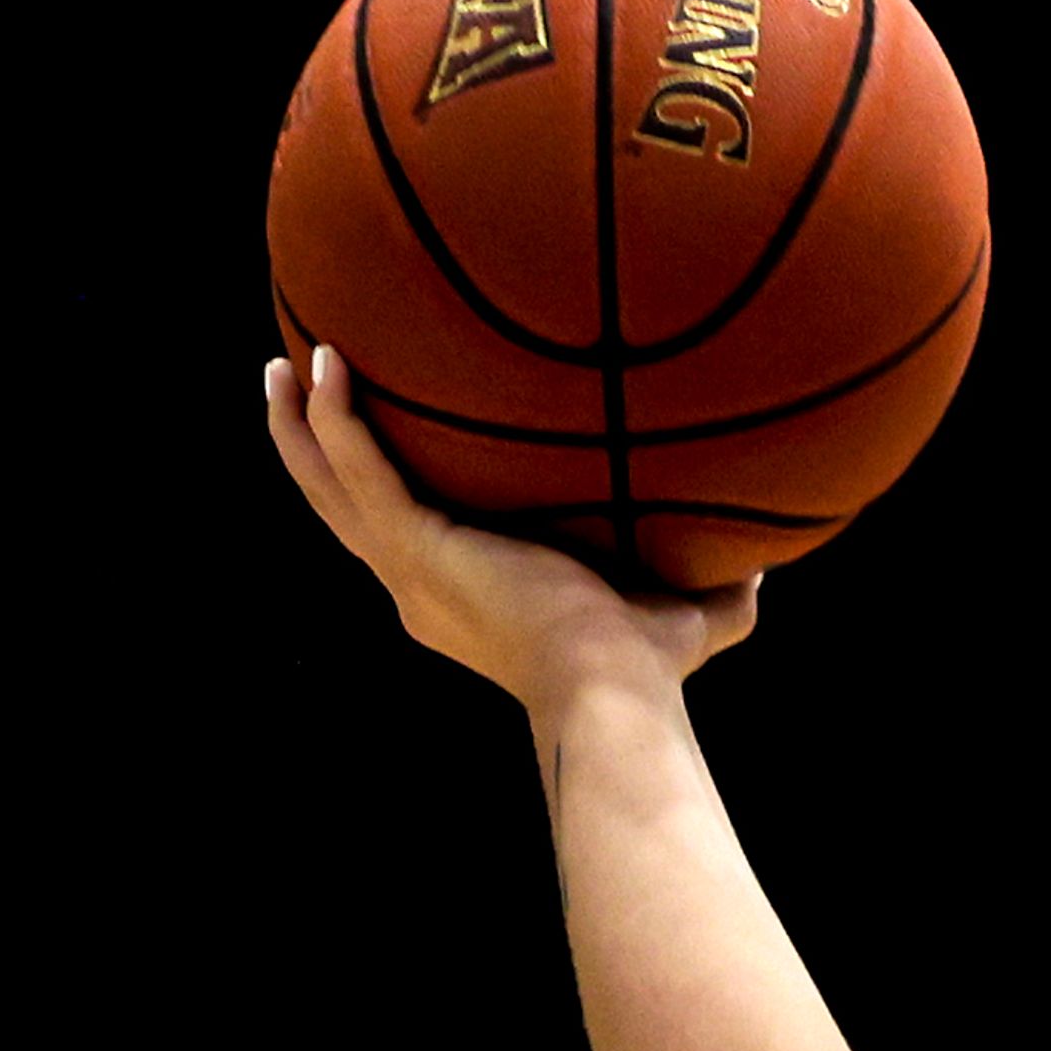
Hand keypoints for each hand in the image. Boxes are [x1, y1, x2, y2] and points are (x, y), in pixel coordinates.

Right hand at [264, 346, 758, 714]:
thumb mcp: (685, 618)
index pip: (407, 534)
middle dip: (313, 447)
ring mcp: (410, 567)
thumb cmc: (648, 669)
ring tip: (283, 364)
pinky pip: (357, 468)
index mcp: (461, 600)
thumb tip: (767, 565)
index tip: (383, 441)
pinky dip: (335, 419)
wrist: (614, 689)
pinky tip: (324, 362)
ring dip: (300, 424)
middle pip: (343, 506)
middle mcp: (420, 586)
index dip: (383, 489)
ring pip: (328, 486)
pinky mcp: (417, 545)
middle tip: (293, 384)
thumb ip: (719, 589)